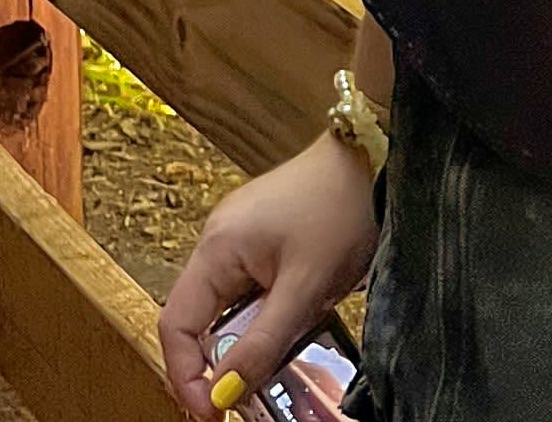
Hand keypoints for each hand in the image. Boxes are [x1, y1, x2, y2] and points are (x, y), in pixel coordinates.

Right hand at [159, 133, 380, 417]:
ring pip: (225, 308)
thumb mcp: (304, 290)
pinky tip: (286, 334)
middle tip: (238, 403)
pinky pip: (248, 291)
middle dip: (213, 365)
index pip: (175, 323)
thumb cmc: (341, 209)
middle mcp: (219, 239)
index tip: (210, 412)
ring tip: (266, 376)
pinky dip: (259, 320)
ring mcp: (241, 236)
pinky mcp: (264, 237)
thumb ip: (262, 344)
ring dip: (240, 344)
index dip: (185, 374)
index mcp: (217, 247)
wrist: (376, 155)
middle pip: (196, 318)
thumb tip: (223, 393)